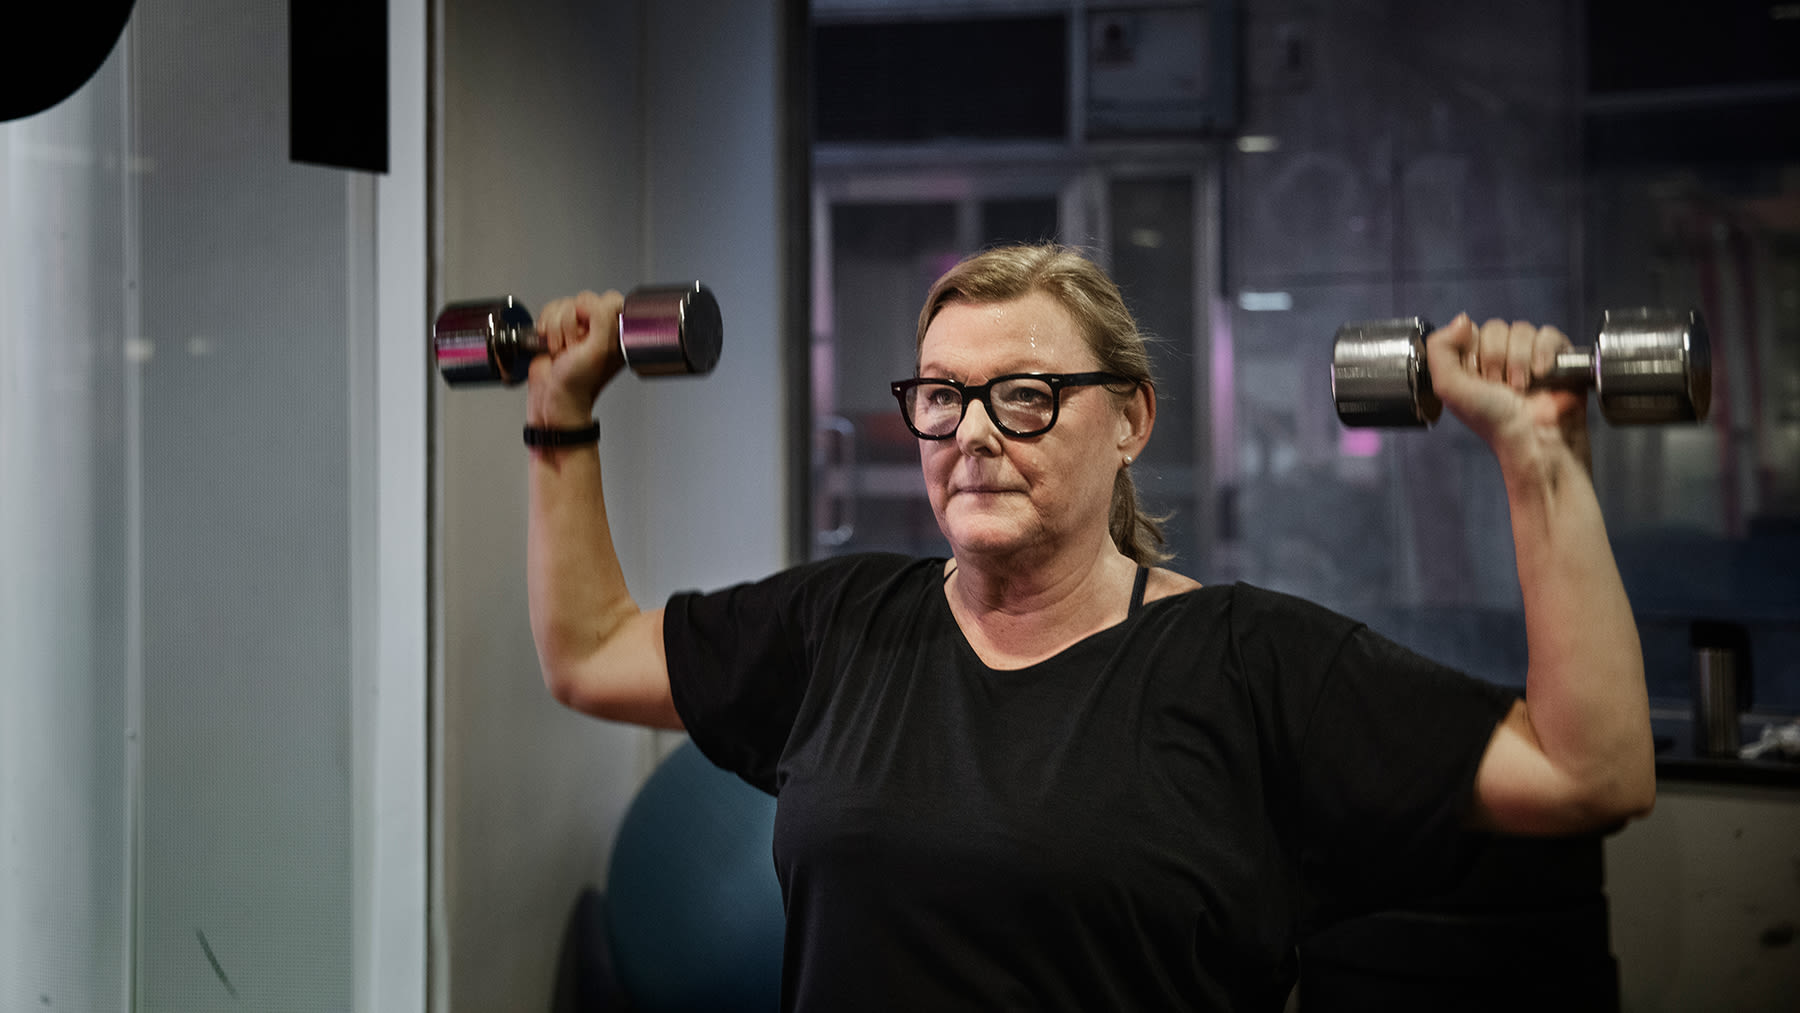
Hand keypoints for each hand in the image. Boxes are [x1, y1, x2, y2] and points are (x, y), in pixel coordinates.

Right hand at [528, 289, 627, 427]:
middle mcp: (598, 327)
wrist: (552, 397)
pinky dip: (545, 327)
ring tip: (562, 350)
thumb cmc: (579, 382)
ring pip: (563, 304)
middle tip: (574, 346)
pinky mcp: (557, 328)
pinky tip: (551, 345)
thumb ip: (602, 319)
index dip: (594, 312)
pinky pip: (549, 311)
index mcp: (617, 330)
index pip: (610, 299)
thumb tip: (587, 302)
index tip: (588, 332)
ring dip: (556, 329)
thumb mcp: (600, 349)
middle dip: (571, 324)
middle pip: (582, 299)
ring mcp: (577, 327)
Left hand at [1424, 314, 1590, 470]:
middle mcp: (1500, 357)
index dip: (1474, 352)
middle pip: (1496, 328)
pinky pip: (1549, 334)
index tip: (1478, 378)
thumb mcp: (1449, 388)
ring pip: (1522, 329)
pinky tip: (1543, 375)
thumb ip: (1439, 350)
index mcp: (1473, 362)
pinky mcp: (1557, 357)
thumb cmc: (1492, 420)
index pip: (1470, 330)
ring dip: (1519, 360)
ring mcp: (1529, 355)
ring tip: (1521, 387)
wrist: (1533, 438)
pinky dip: (1544, 353)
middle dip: (1496, 359)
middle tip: (1500, 387)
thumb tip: (1462, 319)